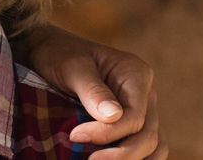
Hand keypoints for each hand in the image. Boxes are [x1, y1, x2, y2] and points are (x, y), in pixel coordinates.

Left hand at [24, 24, 166, 159]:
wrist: (49, 53)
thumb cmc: (60, 54)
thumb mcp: (72, 67)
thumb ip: (93, 90)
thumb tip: (114, 116)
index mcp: (136, 74)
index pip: (135, 116)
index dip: (109, 133)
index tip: (76, 136)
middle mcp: (145, 94)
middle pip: (148, 135)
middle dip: (121, 155)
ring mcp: (142, 111)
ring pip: (153, 146)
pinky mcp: (131, 125)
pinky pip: (145, 148)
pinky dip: (135, 159)